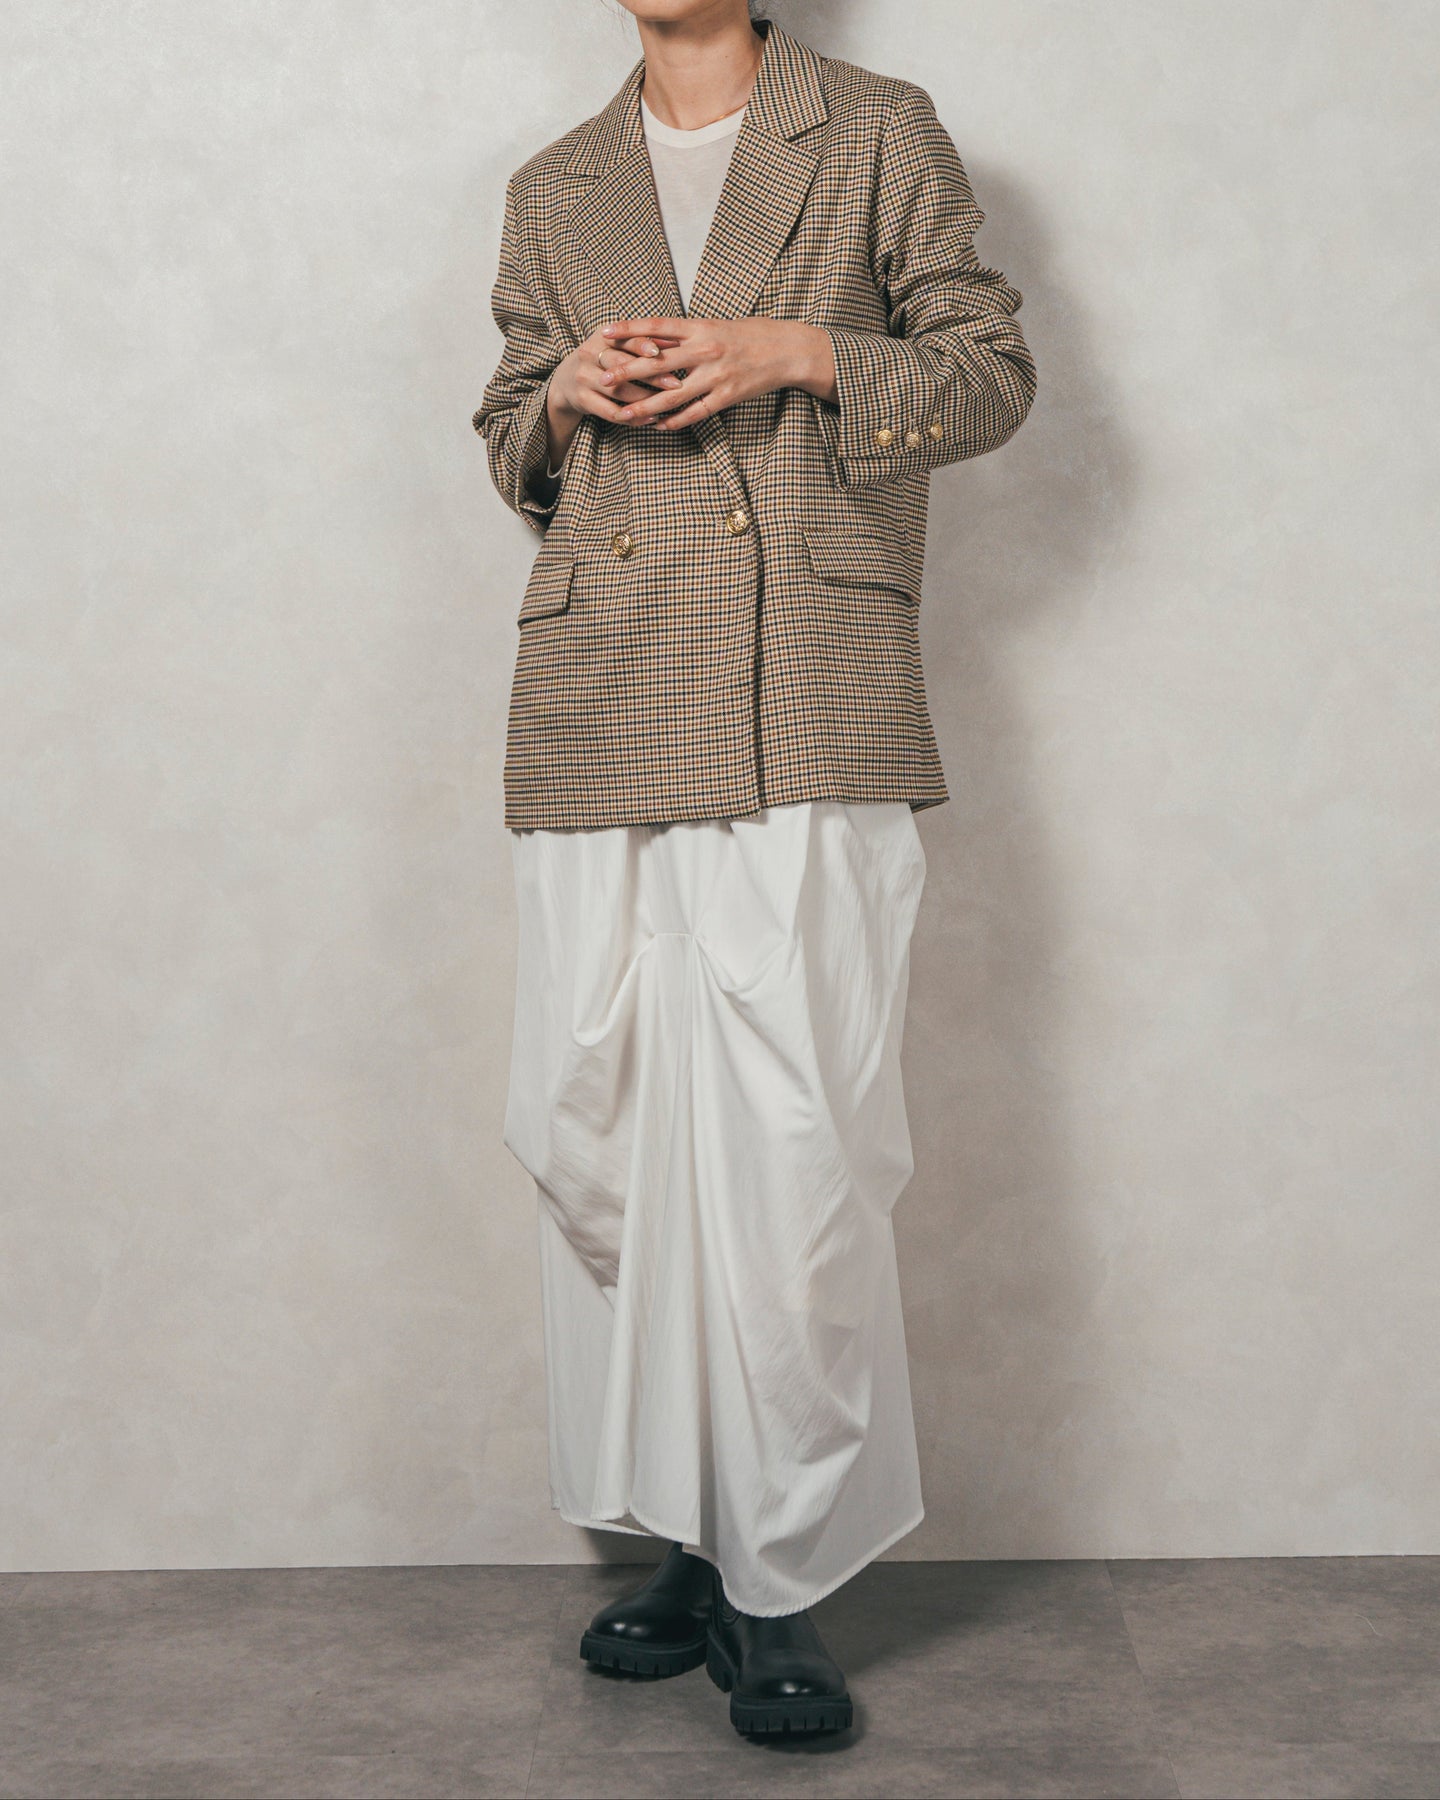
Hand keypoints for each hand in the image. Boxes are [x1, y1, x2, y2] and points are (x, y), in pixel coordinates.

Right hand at [545, 327, 684, 463]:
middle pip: (622, 365)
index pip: (624, 339)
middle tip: (675, 383)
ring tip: (666, 404)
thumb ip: (642, 342)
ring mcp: (583, 377)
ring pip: (618, 390)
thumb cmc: (602, 360)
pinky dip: (632, 417)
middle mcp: (588, 353)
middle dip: (651, 375)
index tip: (662, 353)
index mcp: (601, 336)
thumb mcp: (616, 345)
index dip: (642, 345)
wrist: (566, 381)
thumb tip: (675, 341)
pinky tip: (650, 419)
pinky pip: (610, 411)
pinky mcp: (582, 399)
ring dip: (644, 399)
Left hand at [596, 316, 836, 428]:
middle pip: (656, 363)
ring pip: (671, 395)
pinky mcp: (727, 396)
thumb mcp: (718, 326)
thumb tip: (656, 339)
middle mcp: (704, 350)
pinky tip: (659, 427)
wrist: (788, 349)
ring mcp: (715, 375)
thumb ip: (688, 334)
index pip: (655, 327)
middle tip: (602, 379)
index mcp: (700, 327)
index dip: (628, 330)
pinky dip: (675, 421)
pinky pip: (695, 413)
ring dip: (644, 406)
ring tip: (622, 414)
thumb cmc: (752, 335)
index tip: (603, 333)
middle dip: (626, 372)